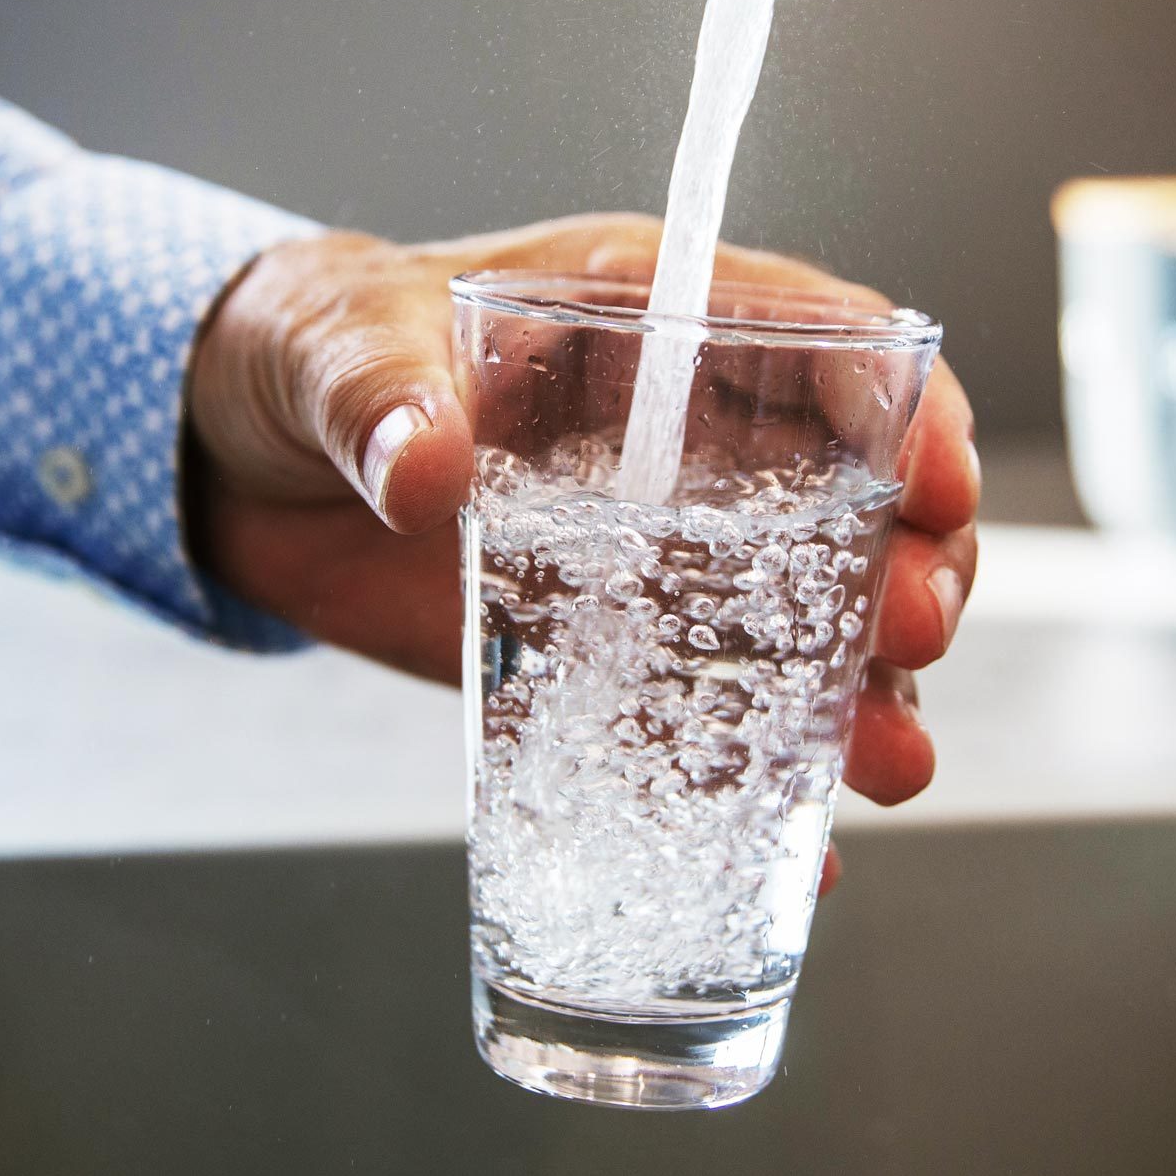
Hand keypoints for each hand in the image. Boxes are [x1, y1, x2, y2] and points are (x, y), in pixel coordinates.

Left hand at [186, 213, 979, 881]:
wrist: (238, 461)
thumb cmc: (309, 351)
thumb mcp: (336, 348)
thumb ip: (379, 398)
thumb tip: (424, 464)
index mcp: (647, 325)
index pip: (817, 344)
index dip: (900, 407)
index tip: (938, 479)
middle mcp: (683, 441)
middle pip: (849, 497)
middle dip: (907, 564)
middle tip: (914, 633)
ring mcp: (653, 555)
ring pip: (804, 619)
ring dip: (862, 690)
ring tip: (888, 765)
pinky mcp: (602, 650)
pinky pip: (698, 715)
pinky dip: (752, 780)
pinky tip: (798, 850)